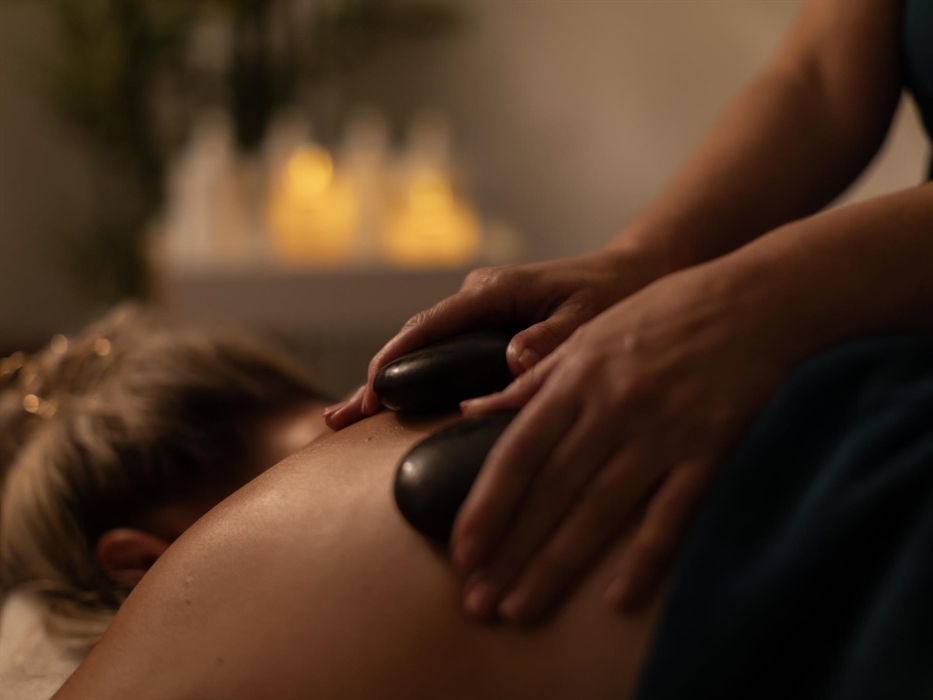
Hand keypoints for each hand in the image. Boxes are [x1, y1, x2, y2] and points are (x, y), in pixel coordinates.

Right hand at [324, 248, 665, 428]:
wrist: (630, 273)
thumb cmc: (613, 294)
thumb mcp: (589, 317)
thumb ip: (551, 340)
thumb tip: (511, 363)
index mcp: (497, 290)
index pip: (433, 325)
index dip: (398, 358)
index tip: (372, 392)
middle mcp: (478, 297)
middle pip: (415, 339)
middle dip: (378, 378)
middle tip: (340, 419)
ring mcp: (478, 312)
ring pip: (424, 347)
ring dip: (390, 381)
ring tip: (350, 418)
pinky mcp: (486, 326)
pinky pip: (443, 353)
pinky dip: (416, 378)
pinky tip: (393, 405)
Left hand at [451, 262, 793, 622]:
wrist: (751, 300)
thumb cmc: (662, 314)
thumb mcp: (587, 335)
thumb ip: (532, 381)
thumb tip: (473, 409)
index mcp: (576, 378)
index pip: (517, 452)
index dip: (486, 504)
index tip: (462, 550)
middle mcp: (612, 408)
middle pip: (552, 491)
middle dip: (511, 550)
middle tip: (479, 601)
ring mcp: (662, 431)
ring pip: (600, 509)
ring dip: (557, 564)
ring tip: (521, 607)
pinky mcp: (710, 449)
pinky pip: (673, 512)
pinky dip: (645, 557)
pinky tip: (616, 598)